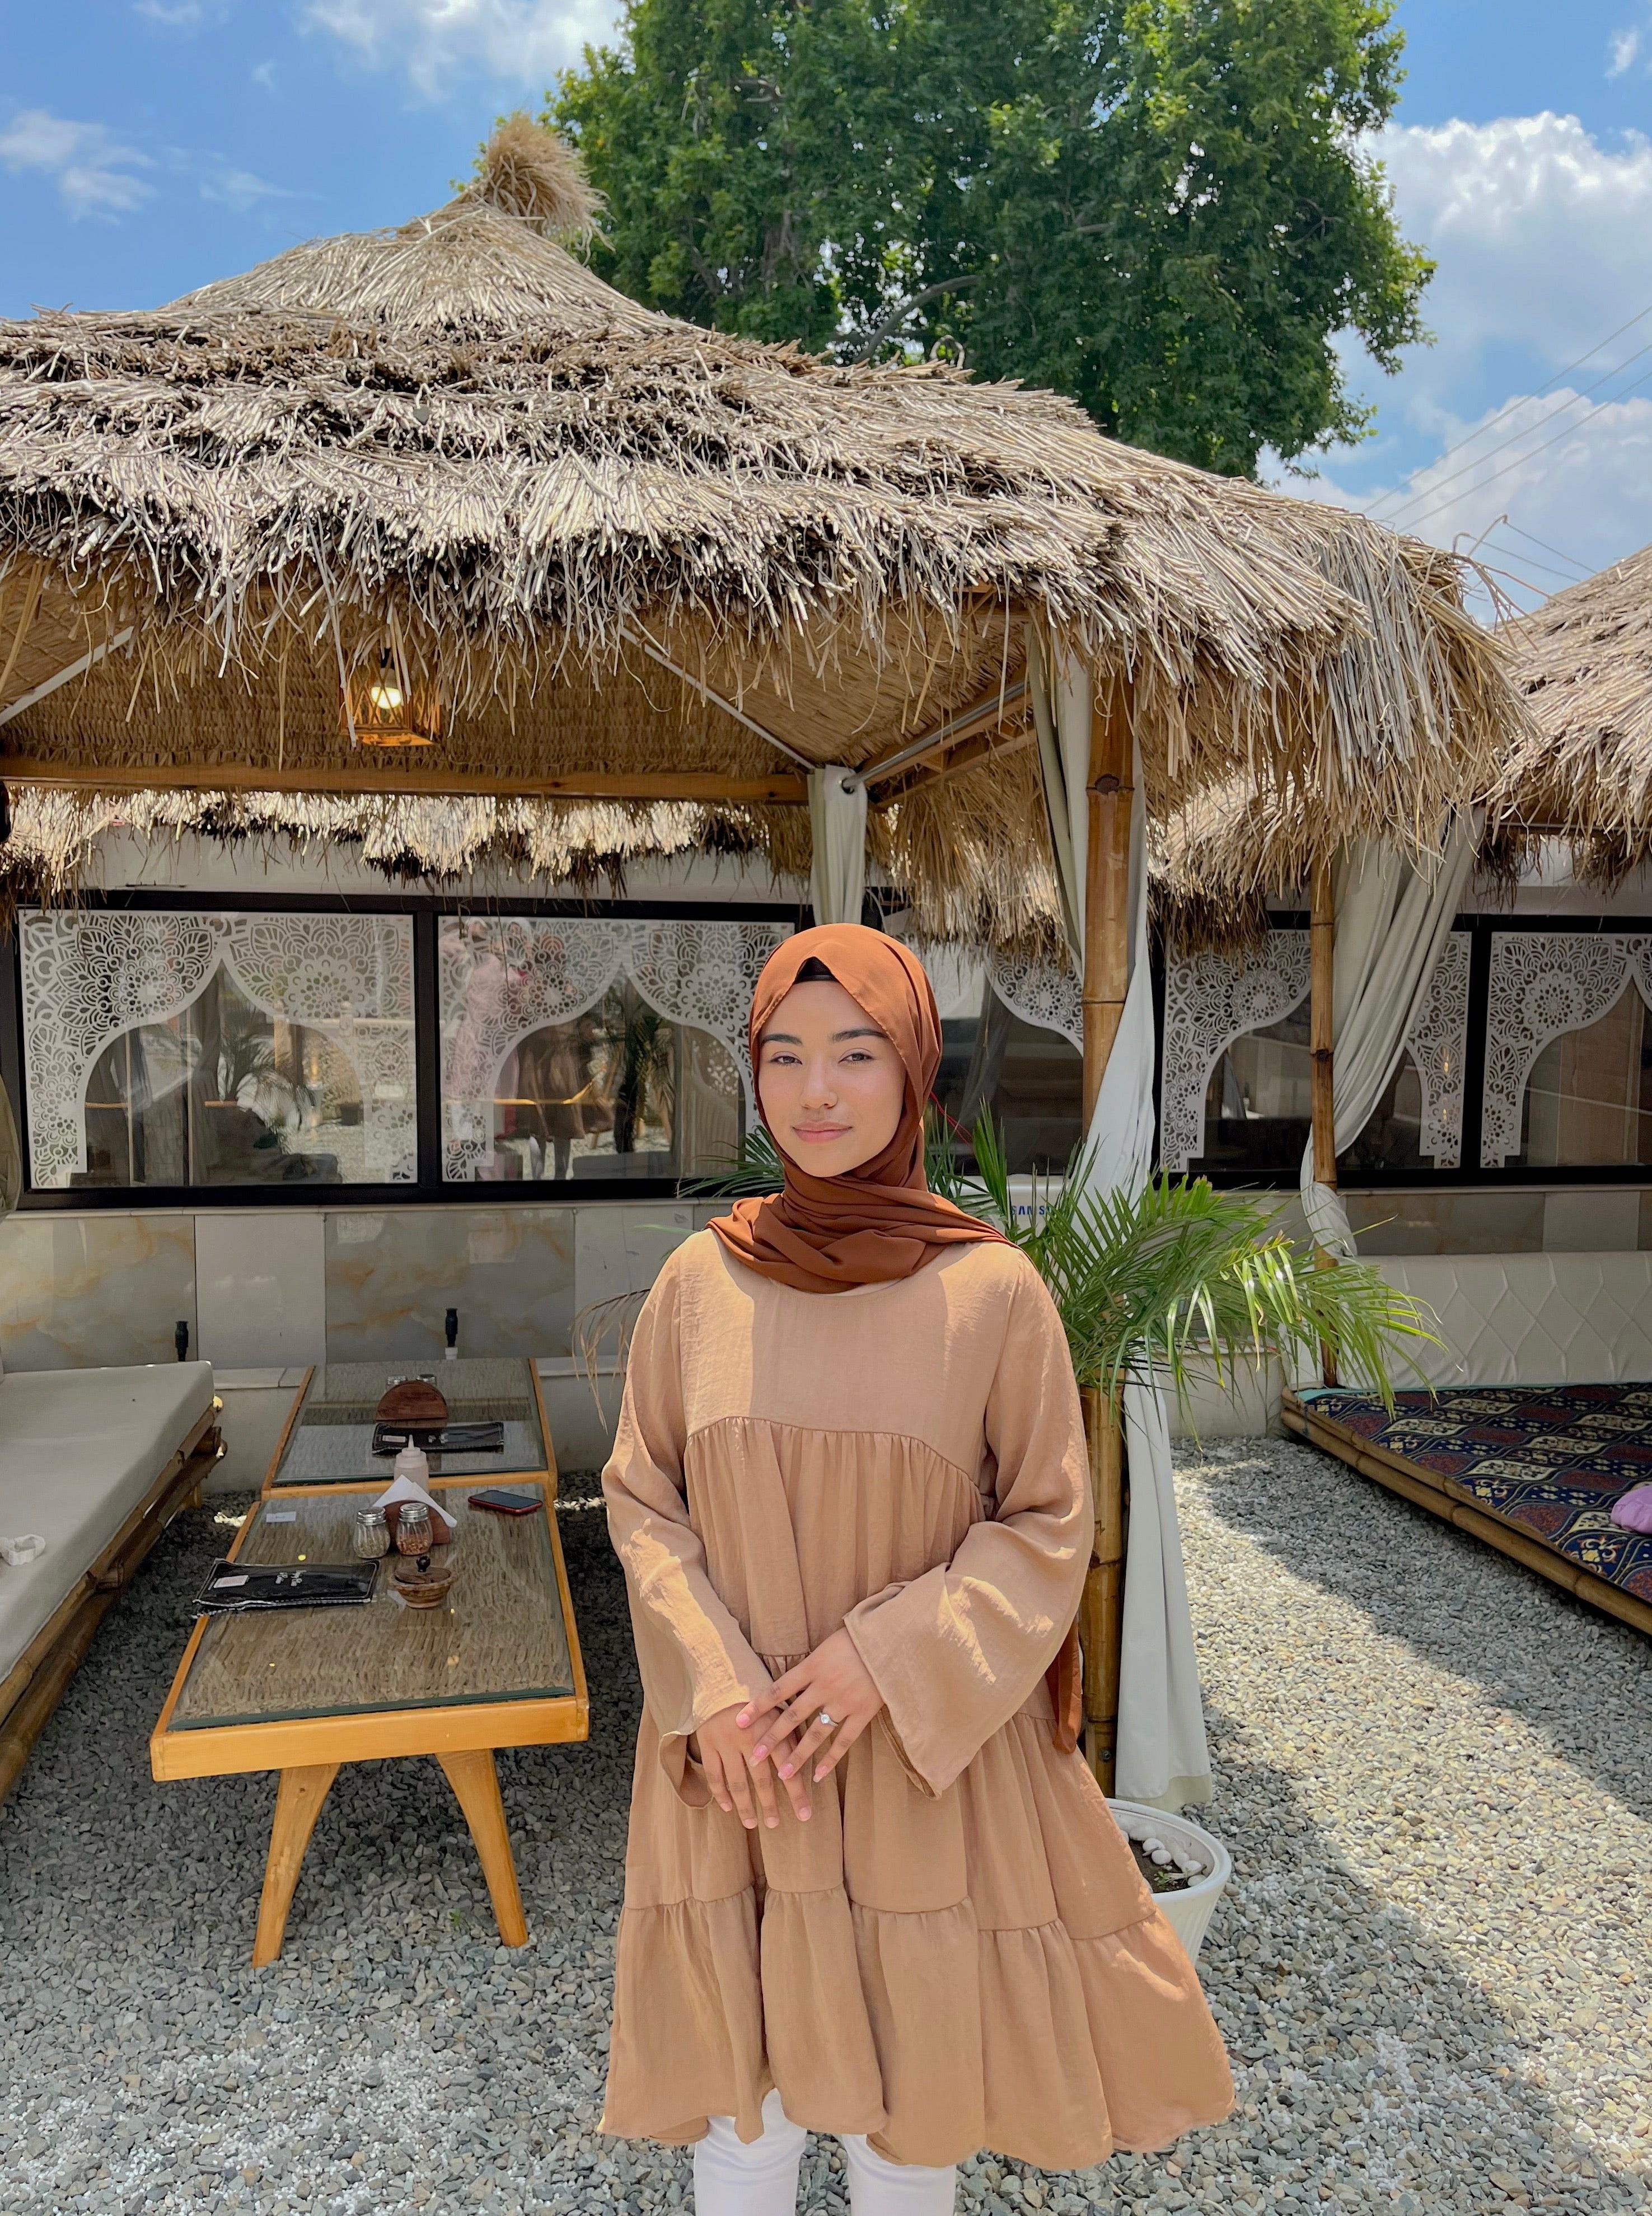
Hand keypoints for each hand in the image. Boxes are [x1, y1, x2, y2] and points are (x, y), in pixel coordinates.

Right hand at [690, 1702, 812, 1828]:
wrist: (721, 1676)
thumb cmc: (757, 1696)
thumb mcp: (778, 1710)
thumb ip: (789, 1736)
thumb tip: (804, 1765)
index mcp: (771, 1728)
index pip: (788, 1768)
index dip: (797, 1794)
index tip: (805, 1815)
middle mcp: (749, 1737)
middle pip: (762, 1780)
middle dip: (770, 1805)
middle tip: (776, 1824)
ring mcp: (726, 1741)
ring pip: (737, 1782)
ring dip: (746, 1806)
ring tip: (752, 1824)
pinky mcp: (707, 1742)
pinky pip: (714, 1774)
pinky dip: (720, 1793)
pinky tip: (727, 1807)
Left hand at [738, 1629, 882, 1783]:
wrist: (893, 1638)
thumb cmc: (858, 1638)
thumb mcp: (827, 1646)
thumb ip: (810, 1667)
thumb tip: (788, 1685)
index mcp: (813, 1666)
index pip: (778, 1689)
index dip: (758, 1707)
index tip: (739, 1722)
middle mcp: (825, 1686)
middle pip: (792, 1716)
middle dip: (772, 1738)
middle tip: (753, 1757)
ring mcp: (844, 1701)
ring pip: (816, 1734)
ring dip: (798, 1756)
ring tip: (782, 1775)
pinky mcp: (863, 1712)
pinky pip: (844, 1741)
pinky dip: (831, 1759)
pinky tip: (818, 1775)